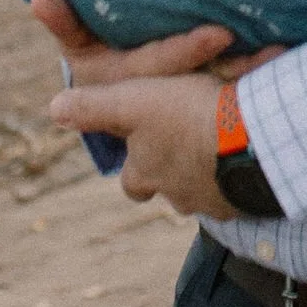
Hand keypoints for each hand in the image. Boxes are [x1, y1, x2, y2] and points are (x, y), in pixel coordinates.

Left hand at [31, 0, 234, 216]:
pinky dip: (240, 176)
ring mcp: (212, 203)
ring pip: (204, 190)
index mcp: (146, 172)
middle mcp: (176, 195)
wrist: (251, 141)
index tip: (144, 151)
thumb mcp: (135, 103)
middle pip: (168, 189)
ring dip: (209, 172)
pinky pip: (238, 191)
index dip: (135, 166)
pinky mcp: (245, 203)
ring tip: (225, 146)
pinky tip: (252, 155)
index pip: (131, 181)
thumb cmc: (188, 118)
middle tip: (189, 147)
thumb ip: (94, 108)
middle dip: (174, 173)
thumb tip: (54, 108)